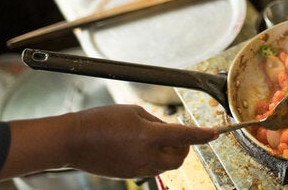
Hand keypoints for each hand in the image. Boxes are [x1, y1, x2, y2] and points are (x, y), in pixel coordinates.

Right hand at [64, 105, 217, 177]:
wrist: (73, 141)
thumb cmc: (101, 120)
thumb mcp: (133, 112)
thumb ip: (155, 122)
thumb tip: (168, 130)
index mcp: (149, 137)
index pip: (185, 136)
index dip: (202, 135)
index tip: (215, 132)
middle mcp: (146, 156)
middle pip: (180, 157)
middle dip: (185, 146)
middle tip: (178, 132)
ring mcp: (137, 168)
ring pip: (167, 165)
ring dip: (170, 152)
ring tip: (156, 136)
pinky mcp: (129, 175)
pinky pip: (152, 168)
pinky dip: (155, 157)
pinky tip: (142, 145)